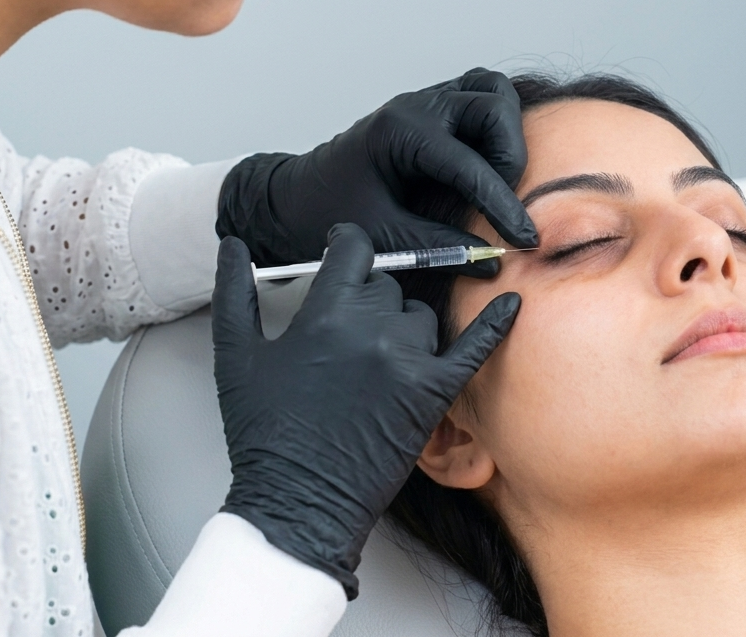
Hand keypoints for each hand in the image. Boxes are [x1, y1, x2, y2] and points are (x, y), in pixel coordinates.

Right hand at [211, 224, 519, 598]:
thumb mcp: (236, 355)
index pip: (355, 248)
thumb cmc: (265, 431)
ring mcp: (408, 361)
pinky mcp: (434, 394)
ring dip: (402, 324)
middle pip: (387, 283)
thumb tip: (232, 245)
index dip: (348, 246)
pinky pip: (473, 348)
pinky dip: (495, 324)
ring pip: (420, 313)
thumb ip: (233, 291)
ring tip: (376, 356)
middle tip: (349, 327)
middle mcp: (372, 328)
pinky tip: (513, 305)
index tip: (346, 252)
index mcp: (325, 312)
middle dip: (368, 295)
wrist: (298, 500)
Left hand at [216, 68, 537, 273]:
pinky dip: (497, 126)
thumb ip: (439, 246)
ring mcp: (427, 103)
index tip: (521, 237)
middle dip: (510, 156)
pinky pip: (480, 99)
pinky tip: (492, 166)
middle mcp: (417, 107)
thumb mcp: (383, 236)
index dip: (501, 203)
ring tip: (502, 179)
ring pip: (491, 92)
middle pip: (493, 105)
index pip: (469, 162)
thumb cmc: (326, 211)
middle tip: (505, 203)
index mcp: (399, 132)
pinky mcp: (434, 111)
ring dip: (508, 132)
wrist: (295, 198)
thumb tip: (492, 260)